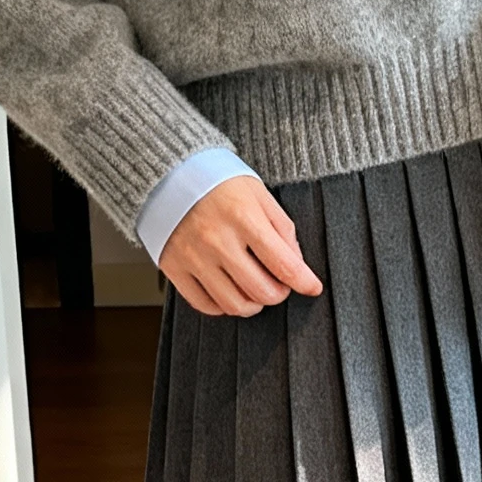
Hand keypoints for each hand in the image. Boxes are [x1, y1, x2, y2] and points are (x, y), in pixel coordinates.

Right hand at [159, 176, 323, 317]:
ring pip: (234, 305)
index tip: (312, 287)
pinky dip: (223, 306)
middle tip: (280, 286)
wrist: (170, 175)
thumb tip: (296, 265)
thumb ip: (282, 229)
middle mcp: (217, 240)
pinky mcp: (174, 268)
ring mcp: (194, 257)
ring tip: (255, 291)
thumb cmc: (218, 184)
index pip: (284, 264)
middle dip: (279, 294)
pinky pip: (205, 305)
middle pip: (261, 291)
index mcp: (244, 217)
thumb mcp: (259, 195)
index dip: (304, 282)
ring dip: (253, 304)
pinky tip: (229, 291)